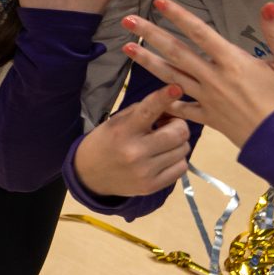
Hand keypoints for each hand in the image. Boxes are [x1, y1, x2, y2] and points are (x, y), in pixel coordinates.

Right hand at [72, 84, 190, 198]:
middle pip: (178, 132)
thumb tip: (174, 105)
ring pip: (184, 149)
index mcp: (123, 131)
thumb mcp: (117, 122)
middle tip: (166, 127)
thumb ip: (144, 111)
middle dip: (178, 125)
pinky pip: (182, 168)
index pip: (148, 111)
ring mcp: (145, 172)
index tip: (177, 88)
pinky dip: (177, 160)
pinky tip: (163, 158)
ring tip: (161, 144)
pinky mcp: (152, 186)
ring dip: (177, 143)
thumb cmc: (106, 142)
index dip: (164, 98)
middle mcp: (135, 152)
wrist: (89, 176)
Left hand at [120, 0, 273, 143]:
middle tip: (127, 21)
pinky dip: (167, 102)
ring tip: (127, 49)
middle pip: (176, 52)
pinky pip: (183, 109)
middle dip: (150, 35)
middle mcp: (214, 79)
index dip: (179, 16)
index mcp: (233, 62)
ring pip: (171, 77)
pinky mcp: (209, 119)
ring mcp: (208, 100)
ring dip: (148, 62)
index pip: (200, 32)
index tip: (159, 2)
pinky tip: (152, 96)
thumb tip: (268, 4)